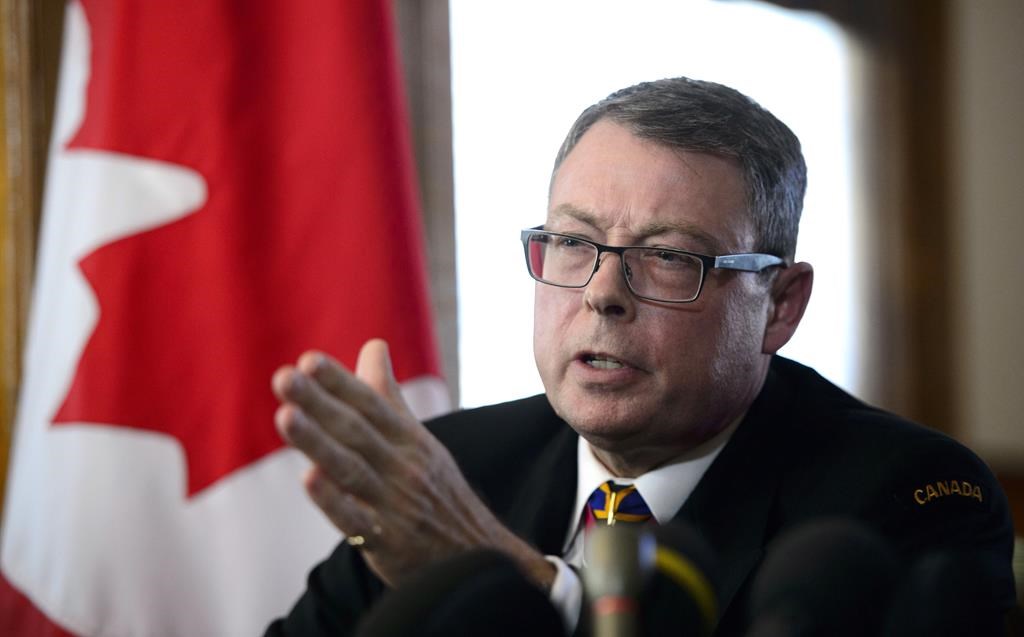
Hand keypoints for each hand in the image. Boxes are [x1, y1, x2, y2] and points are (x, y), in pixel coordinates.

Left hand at [272, 339, 554, 588]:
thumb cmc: (437, 490)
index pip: (370, 404)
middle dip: (319, 403)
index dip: (340, 382)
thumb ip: (387, 395)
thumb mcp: (419, 440)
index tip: (308, 360)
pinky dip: (335, 500)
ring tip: (285, 416)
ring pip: (352, 469)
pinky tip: (309, 479)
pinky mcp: (387, 542)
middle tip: (284, 377)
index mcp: (409, 439)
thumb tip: (373, 344)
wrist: (477, 555)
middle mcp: (403, 467)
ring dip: (318, 442)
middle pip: (356, 430)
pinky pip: (357, 520)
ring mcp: (395, 504)